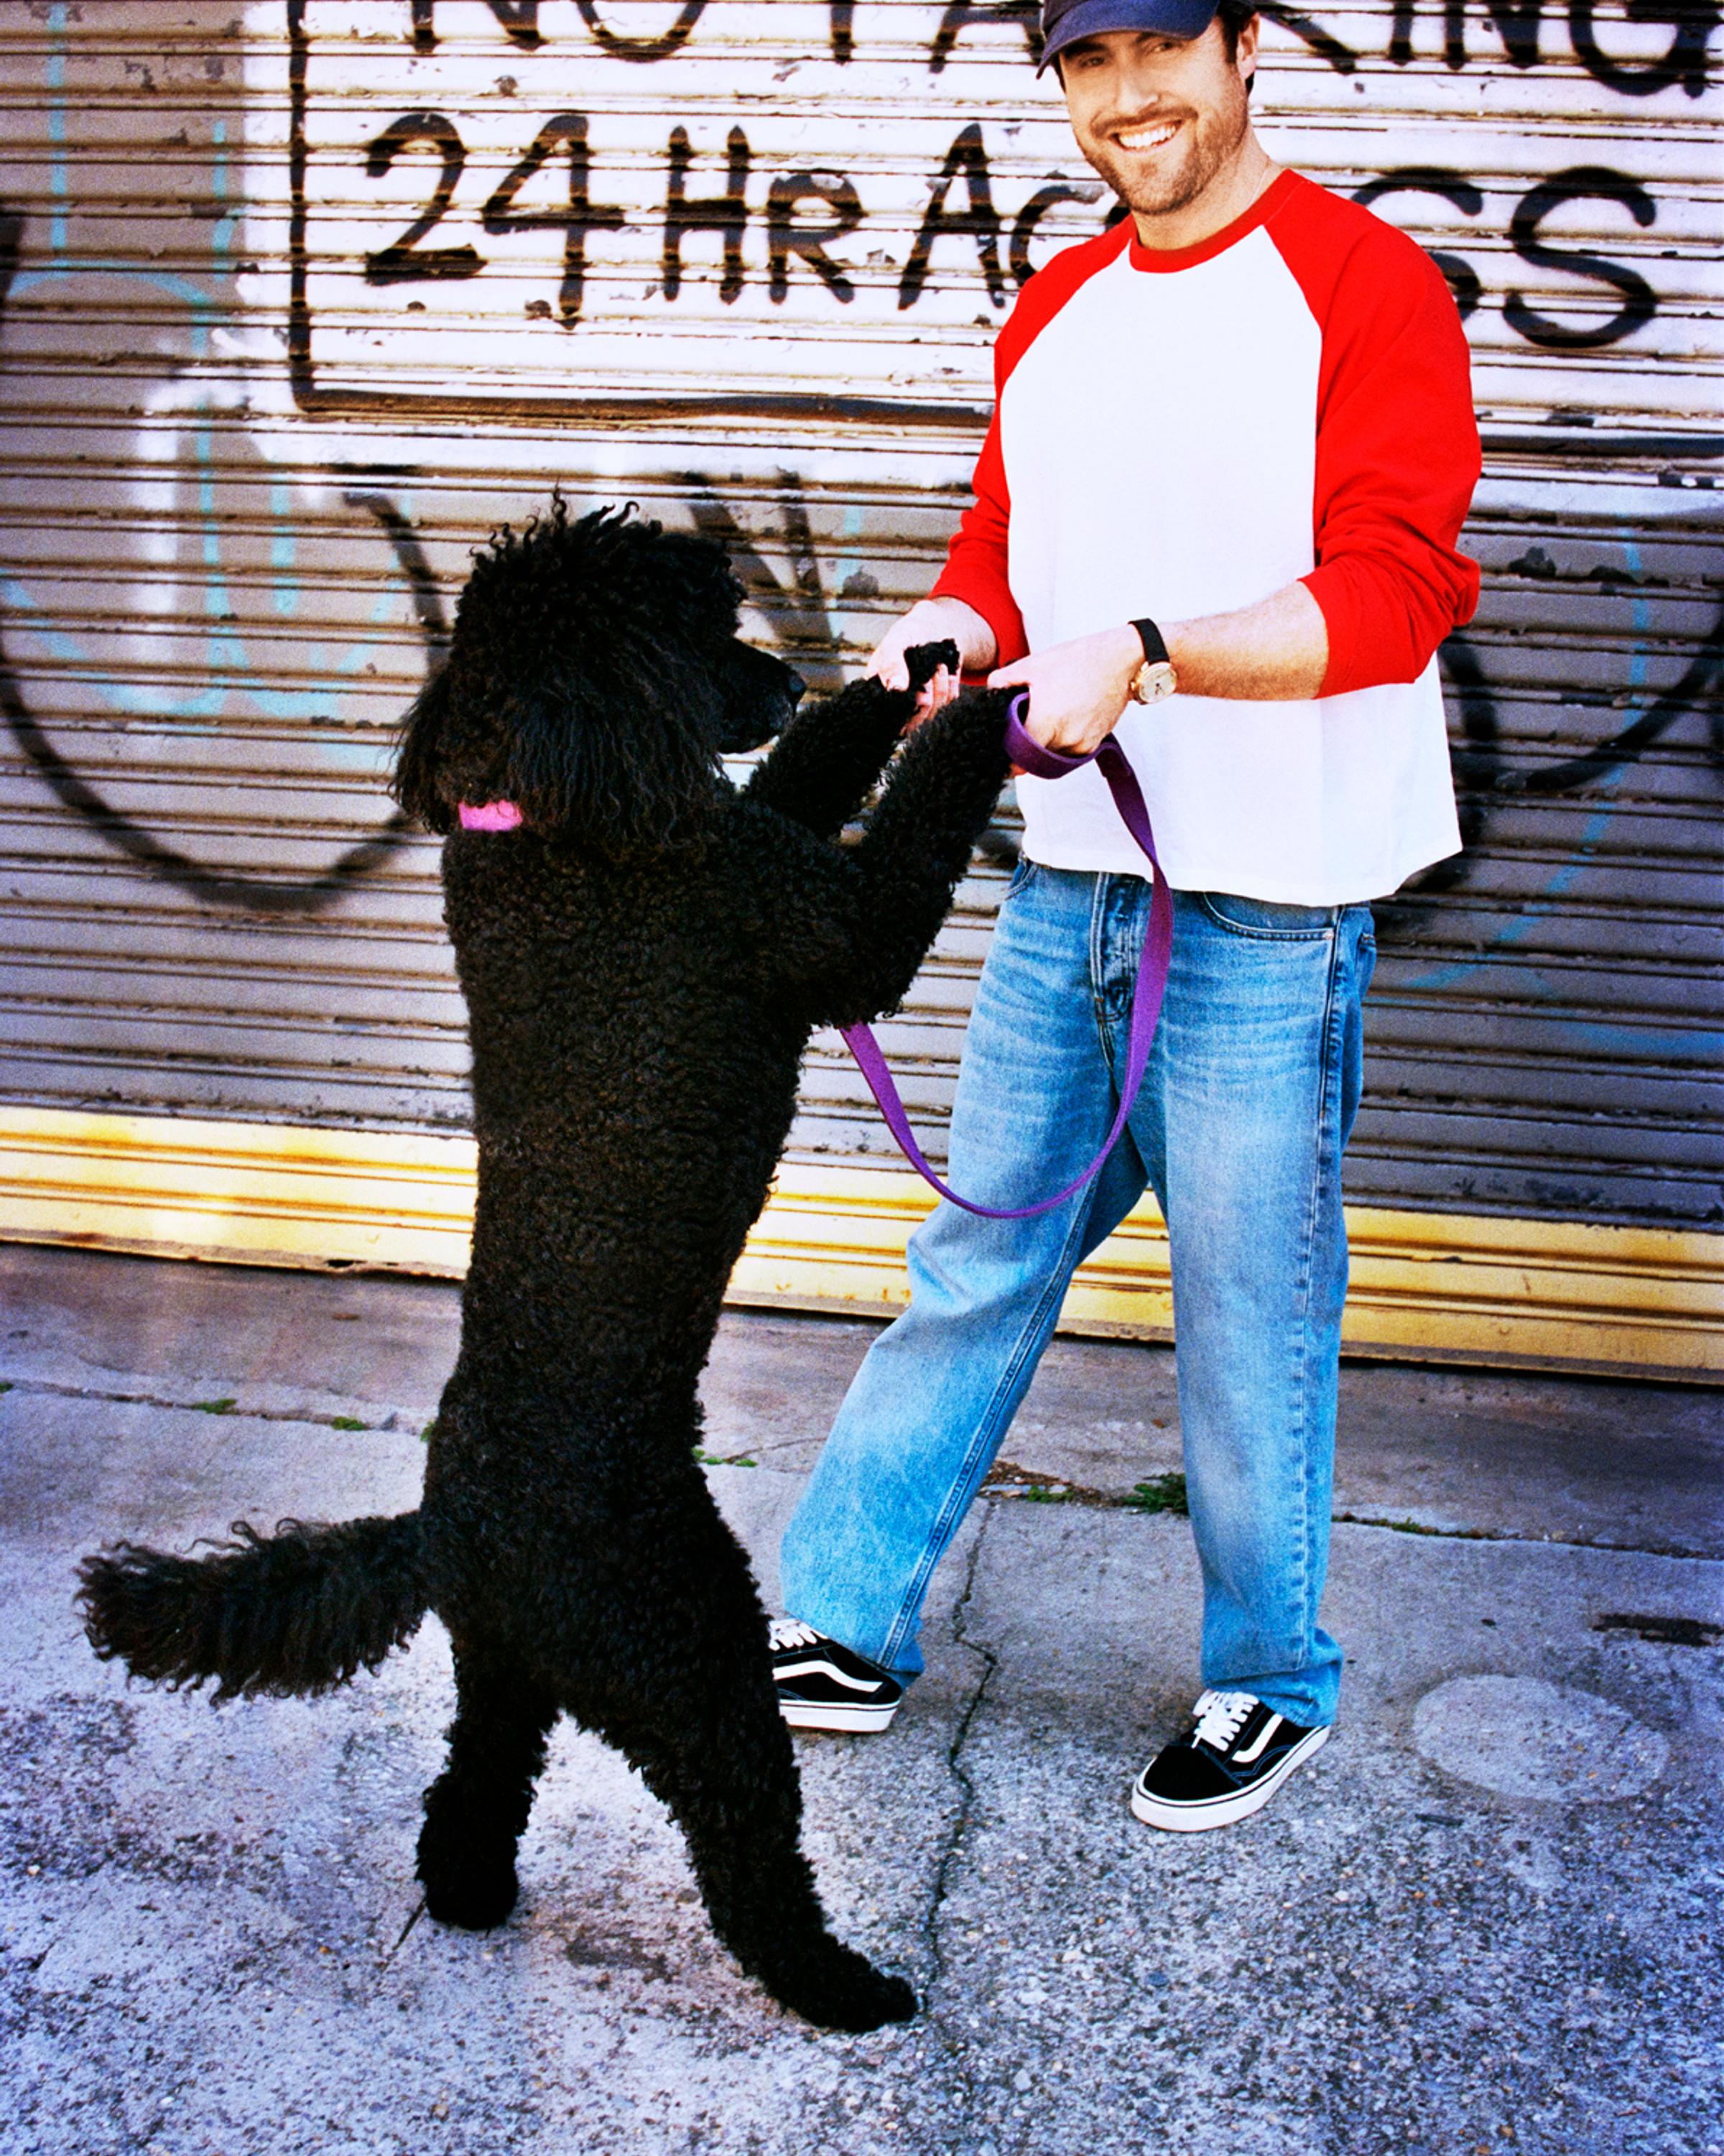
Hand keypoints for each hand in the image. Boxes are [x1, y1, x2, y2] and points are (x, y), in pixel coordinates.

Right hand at [867, 597, 994, 722]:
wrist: (932, 630)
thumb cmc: (907, 635)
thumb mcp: (896, 642)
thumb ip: (891, 663)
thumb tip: (896, 688)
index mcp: (878, 693)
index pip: (887, 719)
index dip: (901, 708)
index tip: (911, 684)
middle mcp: (897, 704)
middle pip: (913, 719)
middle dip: (925, 692)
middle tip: (927, 668)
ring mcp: (918, 704)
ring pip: (933, 711)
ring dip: (939, 684)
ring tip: (936, 665)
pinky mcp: (938, 700)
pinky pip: (948, 701)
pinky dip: (949, 683)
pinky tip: (944, 669)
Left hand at [988, 625, 1142, 756]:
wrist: (1119, 660)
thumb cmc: (1078, 660)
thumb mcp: (1032, 664)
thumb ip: (1003, 681)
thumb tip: (988, 692)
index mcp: (1046, 721)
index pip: (1018, 755)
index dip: (1009, 753)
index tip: (1003, 749)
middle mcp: (1065, 738)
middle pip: (1034, 757)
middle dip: (1025, 748)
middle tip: (1020, 732)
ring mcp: (1081, 744)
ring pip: (1052, 757)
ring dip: (1044, 746)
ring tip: (1044, 720)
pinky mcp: (1094, 745)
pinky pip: (1069, 754)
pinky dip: (1061, 743)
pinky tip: (1061, 722)